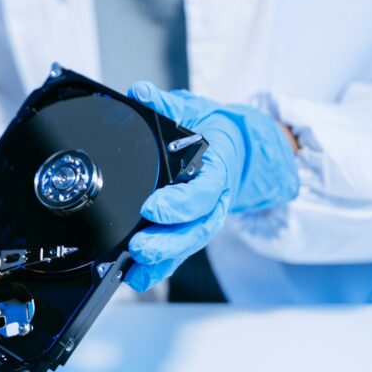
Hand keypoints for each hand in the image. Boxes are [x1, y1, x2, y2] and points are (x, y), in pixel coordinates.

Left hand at [124, 82, 299, 290]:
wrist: (237, 147)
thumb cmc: (211, 131)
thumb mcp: (193, 111)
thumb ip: (167, 104)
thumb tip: (140, 92)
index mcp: (218, 170)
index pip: (203, 192)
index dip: (180, 203)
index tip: (151, 208)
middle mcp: (215, 200)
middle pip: (197, 229)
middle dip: (168, 242)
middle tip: (139, 249)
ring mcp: (204, 219)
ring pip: (188, 245)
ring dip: (161, 261)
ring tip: (134, 273)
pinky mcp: (191, 230)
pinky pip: (178, 253)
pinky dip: (158, 268)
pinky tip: (136, 279)